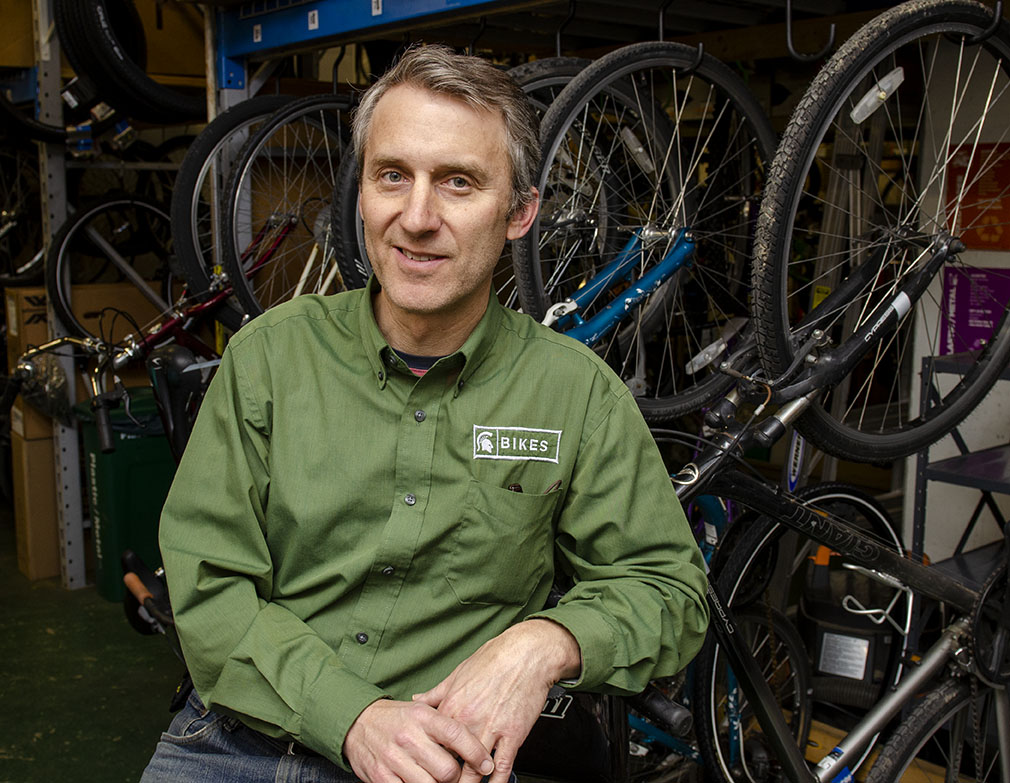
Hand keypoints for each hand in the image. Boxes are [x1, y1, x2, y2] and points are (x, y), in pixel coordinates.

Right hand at [344, 698, 493, 782]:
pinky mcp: (381, 778)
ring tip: (437, 778)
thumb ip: (447, 726)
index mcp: (422, 716)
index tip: (486, 764)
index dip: (476, 753)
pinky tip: (419, 781)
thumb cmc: (396, 719)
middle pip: (447, 770)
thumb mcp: (422, 711)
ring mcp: (394, 759)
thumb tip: (477, 745)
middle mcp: (409, 737)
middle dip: (456, 777)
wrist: (358, 722)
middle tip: (456, 775)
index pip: (457, 735)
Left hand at [412, 620, 580, 782]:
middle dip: (446, 780)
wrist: (527, 653)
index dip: (428, 761)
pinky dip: (496, 782)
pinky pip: (503, 767)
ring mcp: (491, 729)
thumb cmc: (494, 659)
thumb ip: (436, 692)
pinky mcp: (513, 734)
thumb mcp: (458, 673)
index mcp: (451, 707)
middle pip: (450, 763)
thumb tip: (417, 700)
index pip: (432, 744)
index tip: (426, 770)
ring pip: (473, 770)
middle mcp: (468, 721)